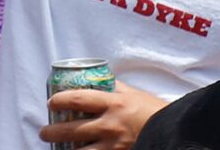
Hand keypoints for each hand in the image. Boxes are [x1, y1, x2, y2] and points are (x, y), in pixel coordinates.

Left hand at [39, 81, 163, 148]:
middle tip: (44, 132)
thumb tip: (96, 77)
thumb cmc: (153, 110)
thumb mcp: (132, 94)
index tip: (50, 102)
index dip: (59, 100)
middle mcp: (111, 125)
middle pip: (73, 129)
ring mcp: (115, 145)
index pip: (78, 98)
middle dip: (52, 132)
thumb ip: (113, 87)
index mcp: (113, 103)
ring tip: (57, 149)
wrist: (175, 131)